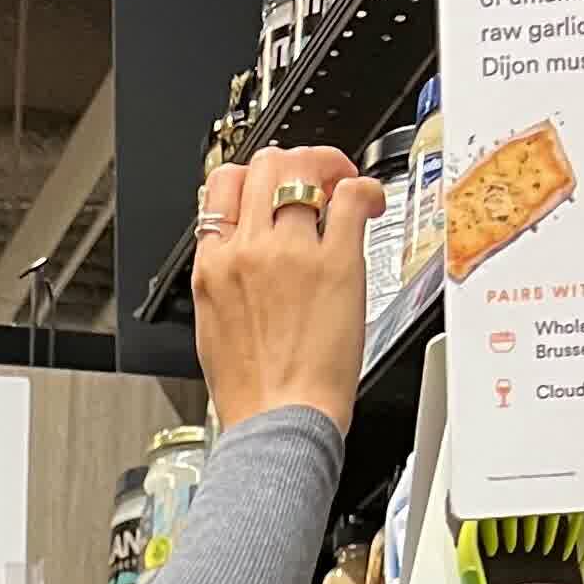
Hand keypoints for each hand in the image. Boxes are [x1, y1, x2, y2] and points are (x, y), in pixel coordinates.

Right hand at [190, 147, 381, 440]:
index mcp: (213, 266)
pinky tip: (369, 203)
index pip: (223, 186)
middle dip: (293, 160)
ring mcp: (292, 252)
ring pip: (305, 168)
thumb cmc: (253, 393)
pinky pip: (351, 196)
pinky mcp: (335, 262)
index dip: (251, 175)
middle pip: (265, 163)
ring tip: (343, 185)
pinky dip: (365, 189)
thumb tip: (241, 255)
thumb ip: (226, 279)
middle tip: (315, 178)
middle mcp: (248, 250)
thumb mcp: (214, 327)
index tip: (272, 186)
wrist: (279, 423)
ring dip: (329, 167)